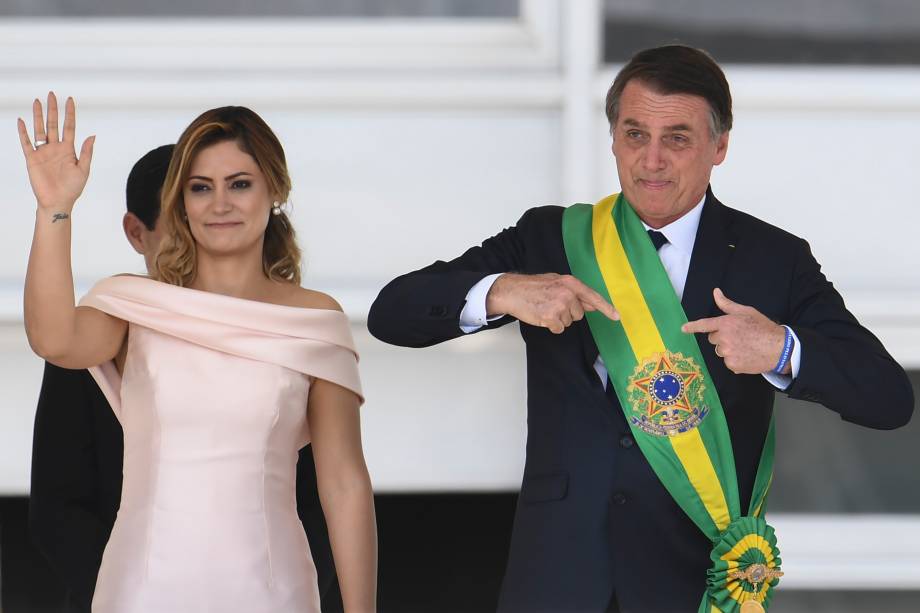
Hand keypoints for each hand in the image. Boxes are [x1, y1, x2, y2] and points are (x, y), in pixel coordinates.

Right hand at [17, 92, 94, 211]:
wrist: (58, 202)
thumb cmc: (72, 188)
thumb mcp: (83, 169)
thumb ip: (86, 152)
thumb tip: (92, 136)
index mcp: (69, 149)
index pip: (69, 127)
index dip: (70, 114)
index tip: (70, 99)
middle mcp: (55, 148)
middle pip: (53, 124)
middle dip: (53, 109)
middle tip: (51, 94)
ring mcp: (43, 152)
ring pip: (40, 129)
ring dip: (38, 116)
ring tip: (37, 101)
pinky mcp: (32, 158)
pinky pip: (26, 142)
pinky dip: (23, 132)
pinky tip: (21, 120)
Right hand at [486, 272, 618, 333]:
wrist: (512, 291)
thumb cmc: (532, 286)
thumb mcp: (555, 281)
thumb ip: (574, 291)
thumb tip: (590, 304)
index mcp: (570, 282)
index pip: (593, 297)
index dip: (606, 308)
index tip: (617, 316)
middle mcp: (568, 293)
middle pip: (579, 314)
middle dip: (568, 312)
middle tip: (551, 304)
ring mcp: (560, 306)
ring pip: (568, 322)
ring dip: (558, 319)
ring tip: (544, 308)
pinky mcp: (551, 317)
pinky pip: (559, 328)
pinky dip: (551, 326)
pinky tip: (541, 315)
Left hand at [681, 288, 787, 374]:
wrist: (779, 348)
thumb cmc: (763, 327)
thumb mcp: (746, 312)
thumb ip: (727, 304)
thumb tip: (716, 292)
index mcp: (726, 323)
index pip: (704, 325)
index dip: (692, 327)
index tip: (683, 328)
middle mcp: (724, 338)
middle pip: (713, 339)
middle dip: (722, 337)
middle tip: (738, 336)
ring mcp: (727, 353)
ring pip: (720, 351)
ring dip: (728, 349)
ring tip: (745, 346)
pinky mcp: (732, 365)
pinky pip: (728, 362)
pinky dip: (735, 360)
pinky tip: (747, 355)